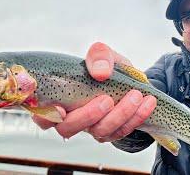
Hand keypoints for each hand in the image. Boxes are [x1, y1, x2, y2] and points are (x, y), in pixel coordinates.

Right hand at [32, 42, 156, 141]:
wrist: (130, 82)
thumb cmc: (108, 69)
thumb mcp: (103, 55)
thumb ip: (98, 55)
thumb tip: (100, 72)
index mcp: (59, 98)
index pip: (42, 114)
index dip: (46, 116)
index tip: (61, 108)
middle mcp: (71, 117)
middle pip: (68, 128)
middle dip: (88, 116)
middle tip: (106, 99)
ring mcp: (91, 127)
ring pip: (98, 132)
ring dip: (119, 115)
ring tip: (135, 96)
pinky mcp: (111, 133)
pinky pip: (121, 131)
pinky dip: (136, 117)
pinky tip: (147, 102)